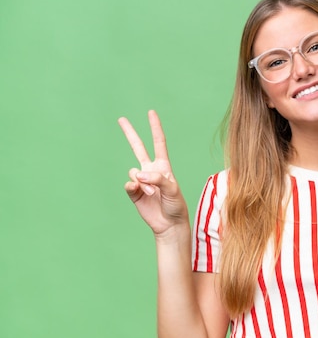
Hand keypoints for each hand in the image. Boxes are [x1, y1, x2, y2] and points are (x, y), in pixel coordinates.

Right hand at [118, 110, 188, 234]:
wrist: (169, 224)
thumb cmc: (176, 205)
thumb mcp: (172, 189)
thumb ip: (157, 179)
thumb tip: (138, 174)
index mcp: (163, 166)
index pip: (158, 142)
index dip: (155, 127)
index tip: (151, 113)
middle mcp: (151, 171)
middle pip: (138, 148)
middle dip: (130, 133)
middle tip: (121, 119)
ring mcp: (141, 181)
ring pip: (133, 172)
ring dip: (142, 182)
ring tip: (152, 194)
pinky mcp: (133, 192)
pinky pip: (128, 184)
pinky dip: (134, 188)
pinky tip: (141, 194)